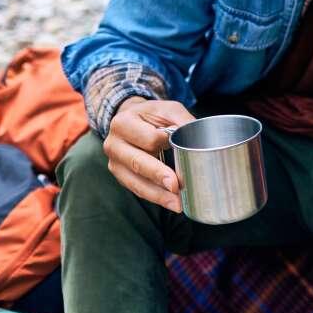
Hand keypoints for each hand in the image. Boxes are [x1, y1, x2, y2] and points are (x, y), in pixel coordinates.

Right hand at [102, 97, 192, 211]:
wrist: (130, 120)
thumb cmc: (152, 116)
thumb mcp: (168, 109)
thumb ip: (183, 121)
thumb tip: (199, 141)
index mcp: (123, 123)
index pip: (149, 139)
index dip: (166, 143)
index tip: (181, 146)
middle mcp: (113, 144)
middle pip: (138, 163)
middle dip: (158, 176)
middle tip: (176, 186)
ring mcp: (115, 163)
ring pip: (136, 182)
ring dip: (158, 195)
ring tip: (178, 203)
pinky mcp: (121, 177)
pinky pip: (138, 190)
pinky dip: (155, 197)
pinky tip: (170, 202)